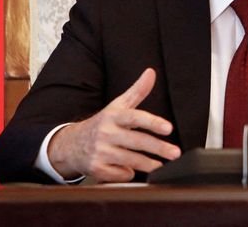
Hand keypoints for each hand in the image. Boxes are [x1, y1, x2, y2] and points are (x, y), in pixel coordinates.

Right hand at [48, 68, 180, 181]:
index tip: (169, 128)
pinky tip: (131, 169)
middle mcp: (105, 133)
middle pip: (136, 141)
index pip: (135, 117)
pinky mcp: (96, 169)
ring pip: (130, 160)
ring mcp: (100, 151)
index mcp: (113, 116)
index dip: (152, 122)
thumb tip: (151, 72)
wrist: (72, 144)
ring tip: (160, 165)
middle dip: (158, 148)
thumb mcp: (117, 105)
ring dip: (147, 164)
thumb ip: (137, 91)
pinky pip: (119, 174)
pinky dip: (128, 173)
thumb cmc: (102, 124)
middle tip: (175, 152)